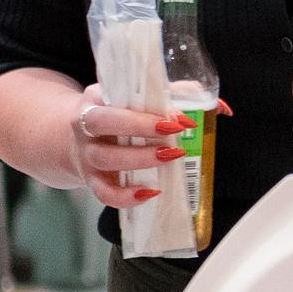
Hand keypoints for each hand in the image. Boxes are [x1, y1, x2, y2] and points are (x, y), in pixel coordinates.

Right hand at [64, 87, 203, 205]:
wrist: (72, 141)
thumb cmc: (118, 118)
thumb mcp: (138, 101)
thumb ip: (178, 97)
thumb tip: (220, 107)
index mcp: (99, 97)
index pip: (119, 95)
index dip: (148, 106)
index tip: (180, 115)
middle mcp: (87, 124)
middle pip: (103, 122)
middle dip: (139, 126)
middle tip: (173, 131)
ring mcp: (87, 154)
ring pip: (105, 157)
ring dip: (139, 159)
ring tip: (170, 157)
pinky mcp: (90, 180)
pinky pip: (104, 193)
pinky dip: (126, 196)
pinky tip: (150, 192)